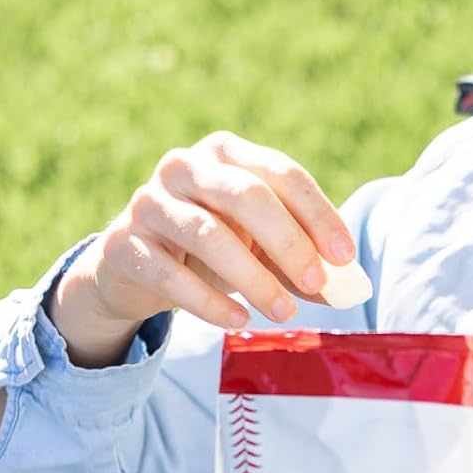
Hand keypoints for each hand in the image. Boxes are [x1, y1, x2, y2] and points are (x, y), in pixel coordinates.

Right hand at [48, 131, 356, 365]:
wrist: (133, 268)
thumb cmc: (211, 249)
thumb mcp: (258, 247)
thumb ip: (300, 262)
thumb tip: (348, 288)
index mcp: (226, 153)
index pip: (281, 173)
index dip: (318, 214)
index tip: (345, 256)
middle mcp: (184, 166)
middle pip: (245, 196)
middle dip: (288, 241)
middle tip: (317, 283)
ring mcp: (149, 201)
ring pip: (208, 235)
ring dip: (253, 277)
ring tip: (283, 311)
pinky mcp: (123, 243)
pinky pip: (170, 274)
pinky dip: (208, 301)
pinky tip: (237, 319)